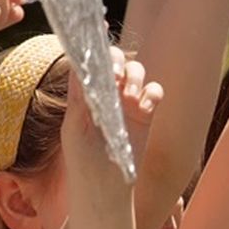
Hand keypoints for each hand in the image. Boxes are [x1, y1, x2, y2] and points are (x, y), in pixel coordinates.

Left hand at [63, 58, 160, 196]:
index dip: (94, 48)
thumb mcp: (73, 127)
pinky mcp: (146, 114)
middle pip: (116, 60)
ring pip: (136, 71)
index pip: (90, 62)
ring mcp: (128, 102)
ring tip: (130, 97)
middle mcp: (107, 93)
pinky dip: (151, 93)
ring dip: (135, 77)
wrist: (105, 189)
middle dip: (117, 60)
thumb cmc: (82, 160)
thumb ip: (78, 97)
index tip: (99, 40)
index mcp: (86, 93)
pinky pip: (154, 91)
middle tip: (116, 75)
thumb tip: (78, 66)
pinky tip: (143, 108)